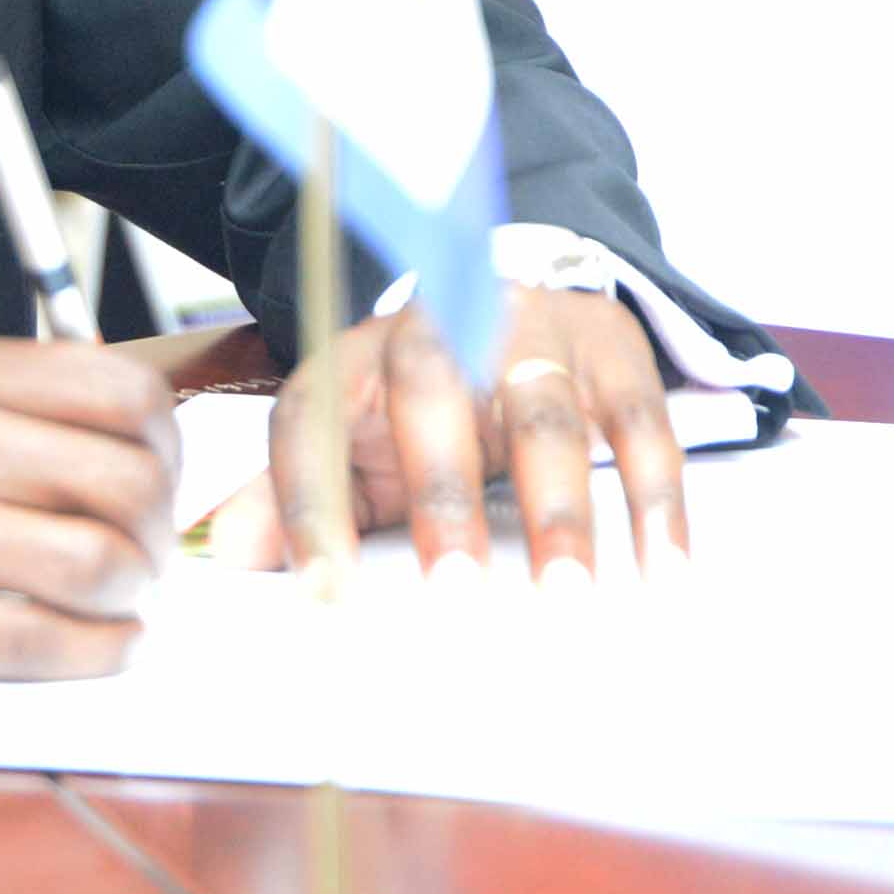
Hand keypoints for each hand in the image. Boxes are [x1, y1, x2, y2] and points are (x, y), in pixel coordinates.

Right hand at [0, 336, 176, 676]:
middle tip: (145, 549)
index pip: (118, 390)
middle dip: (159, 527)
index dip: (166, 440)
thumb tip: (115, 437)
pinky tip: (96, 647)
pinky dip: (97, 653)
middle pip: (123, 480)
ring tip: (118, 601)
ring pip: (97, 563)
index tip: (156, 470)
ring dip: (135, 594)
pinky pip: (38, 644)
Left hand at [207, 284, 683, 584]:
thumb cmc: (423, 401)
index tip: (325, 597)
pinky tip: (664, 571)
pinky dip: (654, 500)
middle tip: (457, 599)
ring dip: (558, 513)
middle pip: (432, 397)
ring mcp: (532, 332)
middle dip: (443, 500)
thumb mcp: (355, 441)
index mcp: (353, 359)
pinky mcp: (611, 348)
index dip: (310, 508)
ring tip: (569, 601)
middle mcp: (438, 328)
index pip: (313, 423)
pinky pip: (638, 422)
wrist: (515, 292)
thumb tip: (230, 553)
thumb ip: (296, 495)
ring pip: (543, 416)